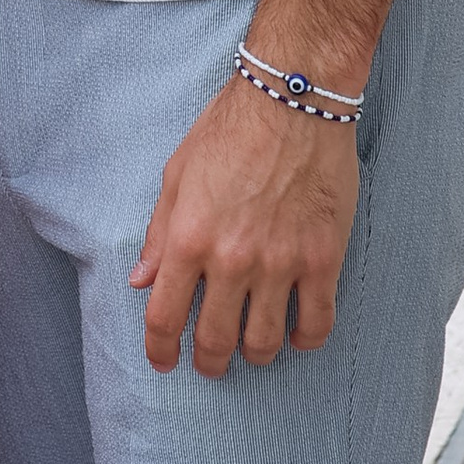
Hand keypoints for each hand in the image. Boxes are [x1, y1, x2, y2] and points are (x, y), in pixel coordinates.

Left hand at [129, 78, 359, 374]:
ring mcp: (280, 264)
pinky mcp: (322, 260)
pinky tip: (296, 334)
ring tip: (251, 347)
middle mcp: (231, 259)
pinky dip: (304, 340)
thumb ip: (159, 232)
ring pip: (264, 343)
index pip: (164, 317)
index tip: (164, 361)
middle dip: (208, 362)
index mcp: (189, 237)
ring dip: (254, 354)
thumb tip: (141, 280)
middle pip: (215, 340)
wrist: (293, 99)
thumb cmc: (230, 129)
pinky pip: (317, 325)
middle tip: (210, 363)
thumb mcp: (178, 173)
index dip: (160, 349)